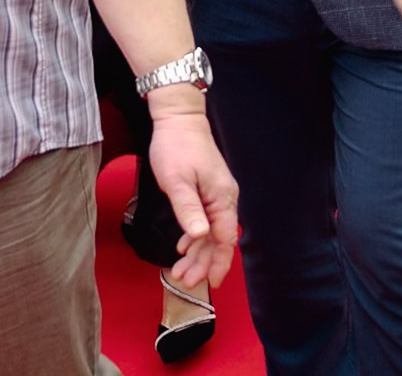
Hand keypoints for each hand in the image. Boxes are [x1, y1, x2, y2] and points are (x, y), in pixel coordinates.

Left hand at [146, 106, 240, 290]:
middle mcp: (225, 198)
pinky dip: (195, 237)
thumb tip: (200, 236)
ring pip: (211, 232)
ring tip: (179, 271)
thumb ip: (189, 209)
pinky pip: (206, 221)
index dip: (220, 262)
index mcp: (222, 198)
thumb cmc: (176, 147)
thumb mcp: (177, 181)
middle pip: (219, 239)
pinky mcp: (208, 190)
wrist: (178, 118)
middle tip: (183, 280)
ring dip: (197, 253)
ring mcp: (217, 194)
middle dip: (204, 263)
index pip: (225, 238)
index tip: (211, 282)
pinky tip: (183, 247)